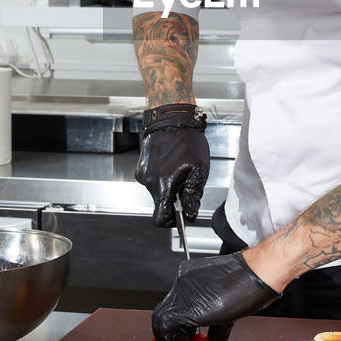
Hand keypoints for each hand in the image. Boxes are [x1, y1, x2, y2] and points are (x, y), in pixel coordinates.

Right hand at [135, 104, 208, 225]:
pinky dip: (163, 178)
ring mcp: (142, 174)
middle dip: (174, 202)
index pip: (160, 218)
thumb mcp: (198, 171)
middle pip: (159, 205)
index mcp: (162, 185)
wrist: (171, 118)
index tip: (182, 216)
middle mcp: (148, 182)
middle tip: (188, 186)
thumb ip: (192, 196)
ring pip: (157, 192)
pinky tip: (173, 164)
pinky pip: (153, 180)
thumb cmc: (187, 141)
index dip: (172, 222)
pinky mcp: (141, 167)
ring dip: (169, 188)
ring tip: (181, 170)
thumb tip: (190, 215)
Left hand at [151, 251, 279, 340]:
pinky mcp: (185, 307)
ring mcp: (182, 293)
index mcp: (191, 277)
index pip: (175, 303)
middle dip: (169, 334)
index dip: (177, 324)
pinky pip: (169, 327)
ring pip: (163, 319)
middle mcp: (183, 283)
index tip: (183, 336)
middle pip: (164, 311)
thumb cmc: (249, 280)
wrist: (257, 273)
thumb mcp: (227, 304)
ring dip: (170, 340)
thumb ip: (216, 326)